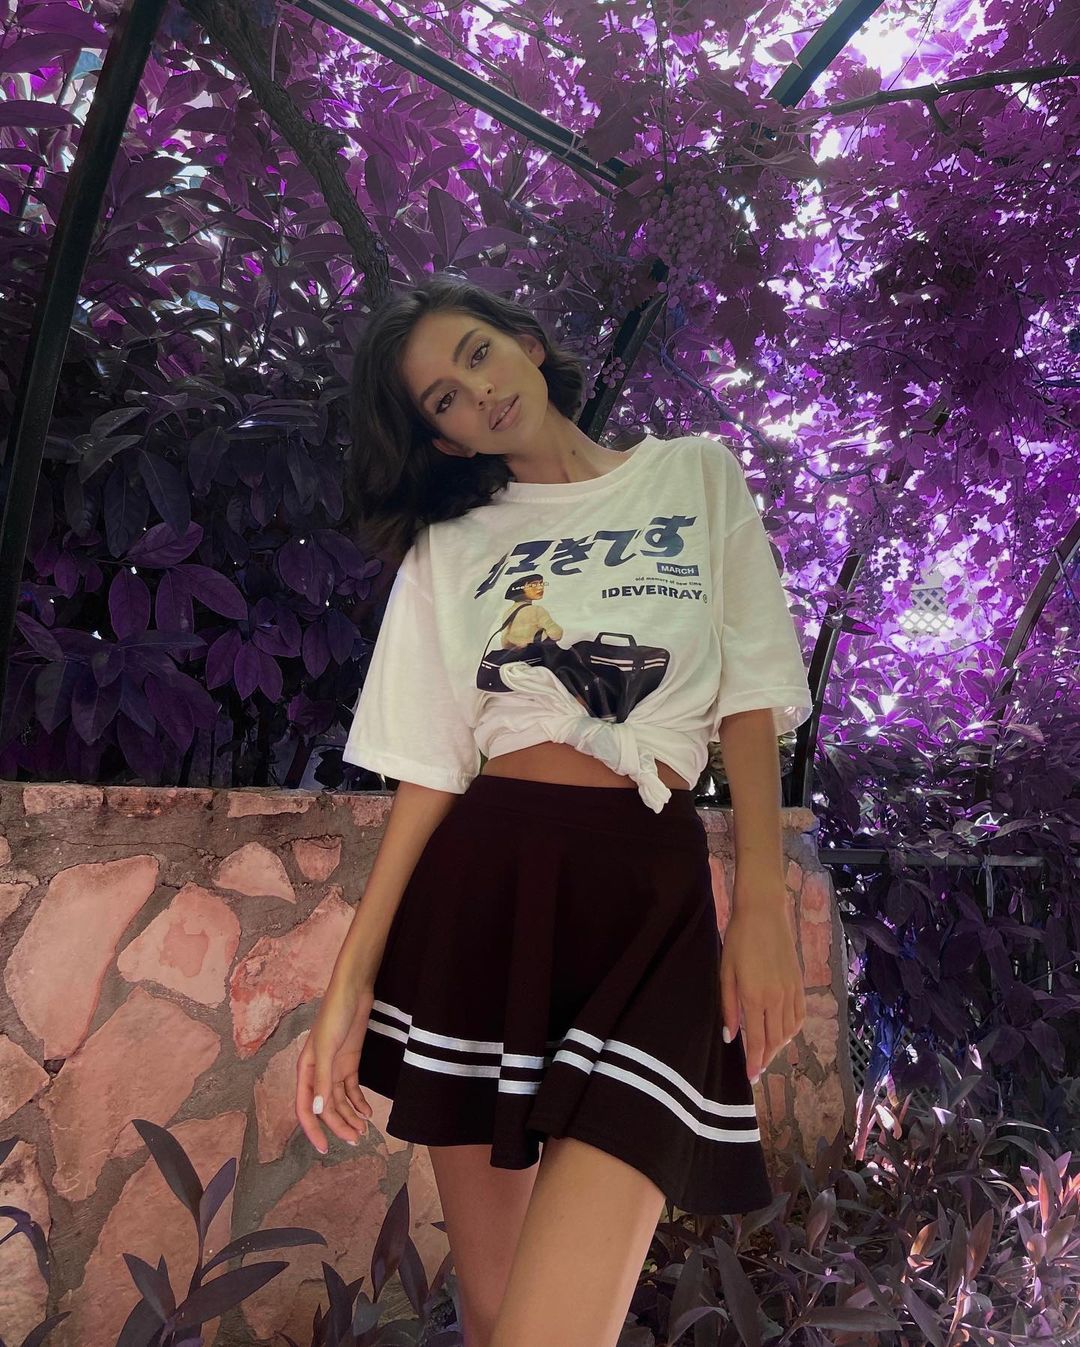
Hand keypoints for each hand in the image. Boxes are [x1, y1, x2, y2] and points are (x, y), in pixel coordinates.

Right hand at [295, 967, 376, 1154]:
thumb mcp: (327, 1048)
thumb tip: (317, 1110)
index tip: (325, 1148)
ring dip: (350, 1116)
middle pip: (326, 1108)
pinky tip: (367, 1113)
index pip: (305, 1108)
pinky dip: (358, 1102)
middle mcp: (318, 1073)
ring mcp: (334, 1068)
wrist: (354, 991)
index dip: (313, 1130)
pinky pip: (351, 1089)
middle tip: (356, 1141)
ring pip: (340, 1101)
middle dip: (339, 1126)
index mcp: (306, 1070)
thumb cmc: (335, 1015)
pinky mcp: (349, 1062)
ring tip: (364, 1132)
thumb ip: (322, 1080)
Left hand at [719, 887, 805, 1084]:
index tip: (751, 1078)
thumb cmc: (738, 940)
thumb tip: (731, 1037)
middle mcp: (776, 999)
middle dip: (766, 1058)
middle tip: (758, 1069)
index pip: (757, 1040)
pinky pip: (800, 1016)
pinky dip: (793, 1030)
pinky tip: (785, 1033)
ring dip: (779, 1046)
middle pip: (775, 1040)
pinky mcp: (800, 984)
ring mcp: (791, 992)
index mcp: (755, 998)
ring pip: (789, 1031)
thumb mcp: (726, 973)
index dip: (755, 1062)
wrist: (763, 913)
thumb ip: (728, 1007)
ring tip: (768, 1054)